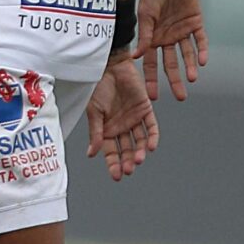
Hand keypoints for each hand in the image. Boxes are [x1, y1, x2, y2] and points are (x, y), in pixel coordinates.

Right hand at [85, 53, 157, 179]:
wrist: (109, 68)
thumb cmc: (96, 87)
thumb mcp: (93, 112)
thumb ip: (95, 132)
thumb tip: (91, 153)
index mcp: (105, 129)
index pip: (110, 151)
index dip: (113, 163)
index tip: (116, 176)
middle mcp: (121, 127)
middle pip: (126, 149)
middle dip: (127, 161)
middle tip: (128, 170)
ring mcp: (134, 120)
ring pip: (139, 141)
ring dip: (139, 151)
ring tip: (138, 160)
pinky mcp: (145, 110)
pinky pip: (151, 127)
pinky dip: (152, 137)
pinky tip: (150, 147)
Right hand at [136, 0, 204, 100]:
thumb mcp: (145, 16)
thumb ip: (144, 37)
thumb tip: (136, 57)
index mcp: (152, 38)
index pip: (151, 63)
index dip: (151, 79)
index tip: (152, 96)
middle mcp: (167, 37)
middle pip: (171, 64)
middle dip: (174, 80)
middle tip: (179, 96)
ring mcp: (181, 31)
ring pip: (186, 55)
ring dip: (189, 67)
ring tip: (191, 80)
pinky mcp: (195, 23)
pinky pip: (199, 40)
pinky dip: (201, 51)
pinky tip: (201, 62)